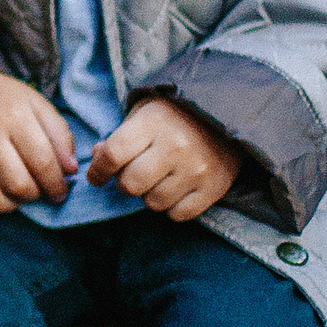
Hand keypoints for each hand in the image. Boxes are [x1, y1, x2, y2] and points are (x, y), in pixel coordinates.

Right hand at [0, 67, 76, 216]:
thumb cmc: (3, 99)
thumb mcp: (37, 105)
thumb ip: (59, 135)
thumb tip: (70, 170)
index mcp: (15, 118)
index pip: (43, 163)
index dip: (56, 185)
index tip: (59, 192)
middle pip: (17, 184)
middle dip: (33, 195)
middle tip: (36, 191)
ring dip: (7, 205)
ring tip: (14, 197)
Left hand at [85, 98, 239, 220]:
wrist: (230, 114)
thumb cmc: (178, 113)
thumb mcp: (145, 112)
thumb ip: (119, 136)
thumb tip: (96, 159)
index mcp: (154, 122)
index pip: (113, 154)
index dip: (98, 170)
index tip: (96, 176)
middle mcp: (175, 147)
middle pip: (130, 184)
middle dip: (124, 183)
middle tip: (132, 174)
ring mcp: (196, 170)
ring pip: (153, 202)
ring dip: (149, 194)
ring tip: (160, 178)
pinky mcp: (213, 189)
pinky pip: (178, 215)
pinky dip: (172, 206)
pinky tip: (176, 188)